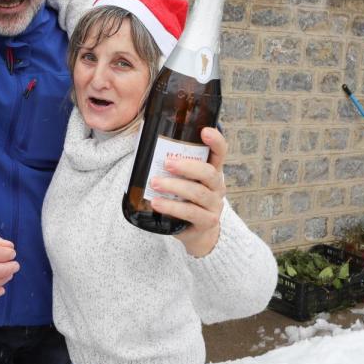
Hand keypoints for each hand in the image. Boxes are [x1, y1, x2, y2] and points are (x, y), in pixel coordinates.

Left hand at [149, 127, 227, 257]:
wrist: (198, 233)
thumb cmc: (186, 200)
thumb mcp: (184, 181)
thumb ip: (173, 165)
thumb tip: (143, 141)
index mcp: (212, 171)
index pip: (220, 152)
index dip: (216, 141)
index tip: (204, 131)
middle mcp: (217, 187)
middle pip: (209, 173)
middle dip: (187, 166)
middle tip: (167, 163)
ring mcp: (214, 205)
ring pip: (198, 193)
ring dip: (174, 187)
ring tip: (154, 183)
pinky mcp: (206, 222)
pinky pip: (190, 213)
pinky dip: (171, 207)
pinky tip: (156, 203)